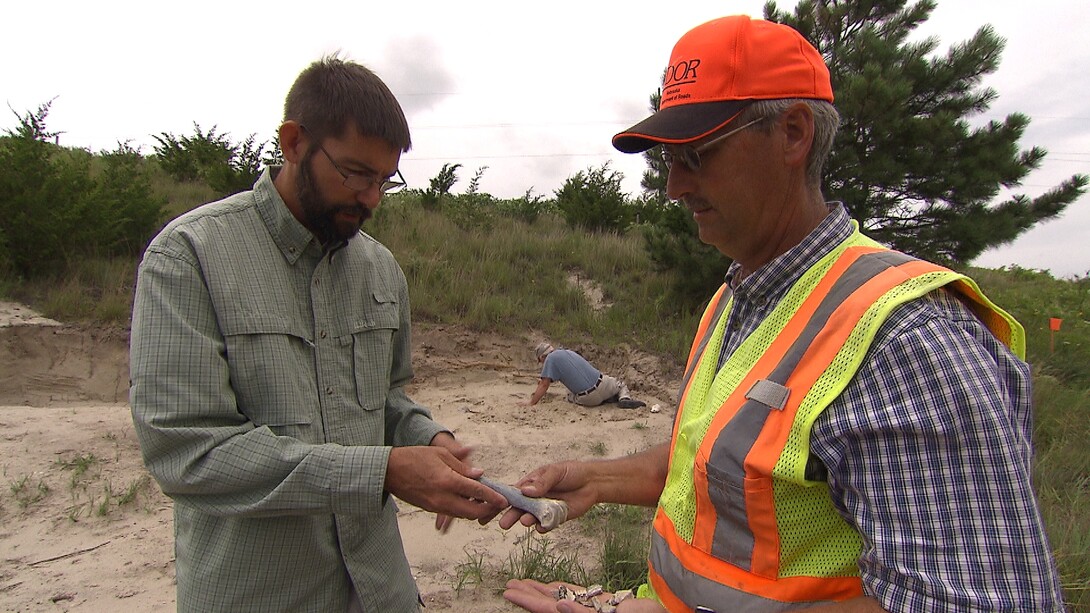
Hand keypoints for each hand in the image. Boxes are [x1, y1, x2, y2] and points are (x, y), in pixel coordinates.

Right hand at [385, 442, 506, 528]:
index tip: (504, 500)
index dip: (493, 497)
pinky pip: (452, 513)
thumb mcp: (441, 454)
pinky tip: (468, 502)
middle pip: (472, 511)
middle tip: (497, 503)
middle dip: (488, 510)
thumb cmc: (415, 457)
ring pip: (463, 515)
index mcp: (448, 480)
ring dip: (476, 511)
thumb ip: (462, 466)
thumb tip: (480, 475)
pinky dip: (463, 510)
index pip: (477, 492)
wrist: (389, 470)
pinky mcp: (430, 509)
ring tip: (485, 502)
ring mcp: (436, 505)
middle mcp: (443, 497)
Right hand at [495, 461, 595, 531]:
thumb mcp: (555, 472)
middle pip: (519, 509)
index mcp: (531, 485)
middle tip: (503, 524)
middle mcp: (535, 499)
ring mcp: (544, 509)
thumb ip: (541, 483)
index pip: (513, 493)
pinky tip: (541, 527)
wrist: (592, 482)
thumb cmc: (571, 472)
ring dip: (527, 520)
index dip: (502, 499)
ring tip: (525, 521)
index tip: (491, 505)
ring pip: (531, 518)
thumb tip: (525, 491)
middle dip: (511, 516)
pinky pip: (546, 525)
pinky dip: (543, 527)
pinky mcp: (556, 518)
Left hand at [503, 579, 661, 612]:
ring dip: (539, 591)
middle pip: (547, 604)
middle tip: (507, 586)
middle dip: (527, 595)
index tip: (510, 592)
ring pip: (558, 598)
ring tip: (520, 584)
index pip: (548, 610)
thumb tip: (560, 606)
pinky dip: (561, 590)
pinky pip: (575, 595)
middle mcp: (578, 612)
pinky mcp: (597, 603)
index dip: (528, 601)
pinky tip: (551, 587)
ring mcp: (587, 608)